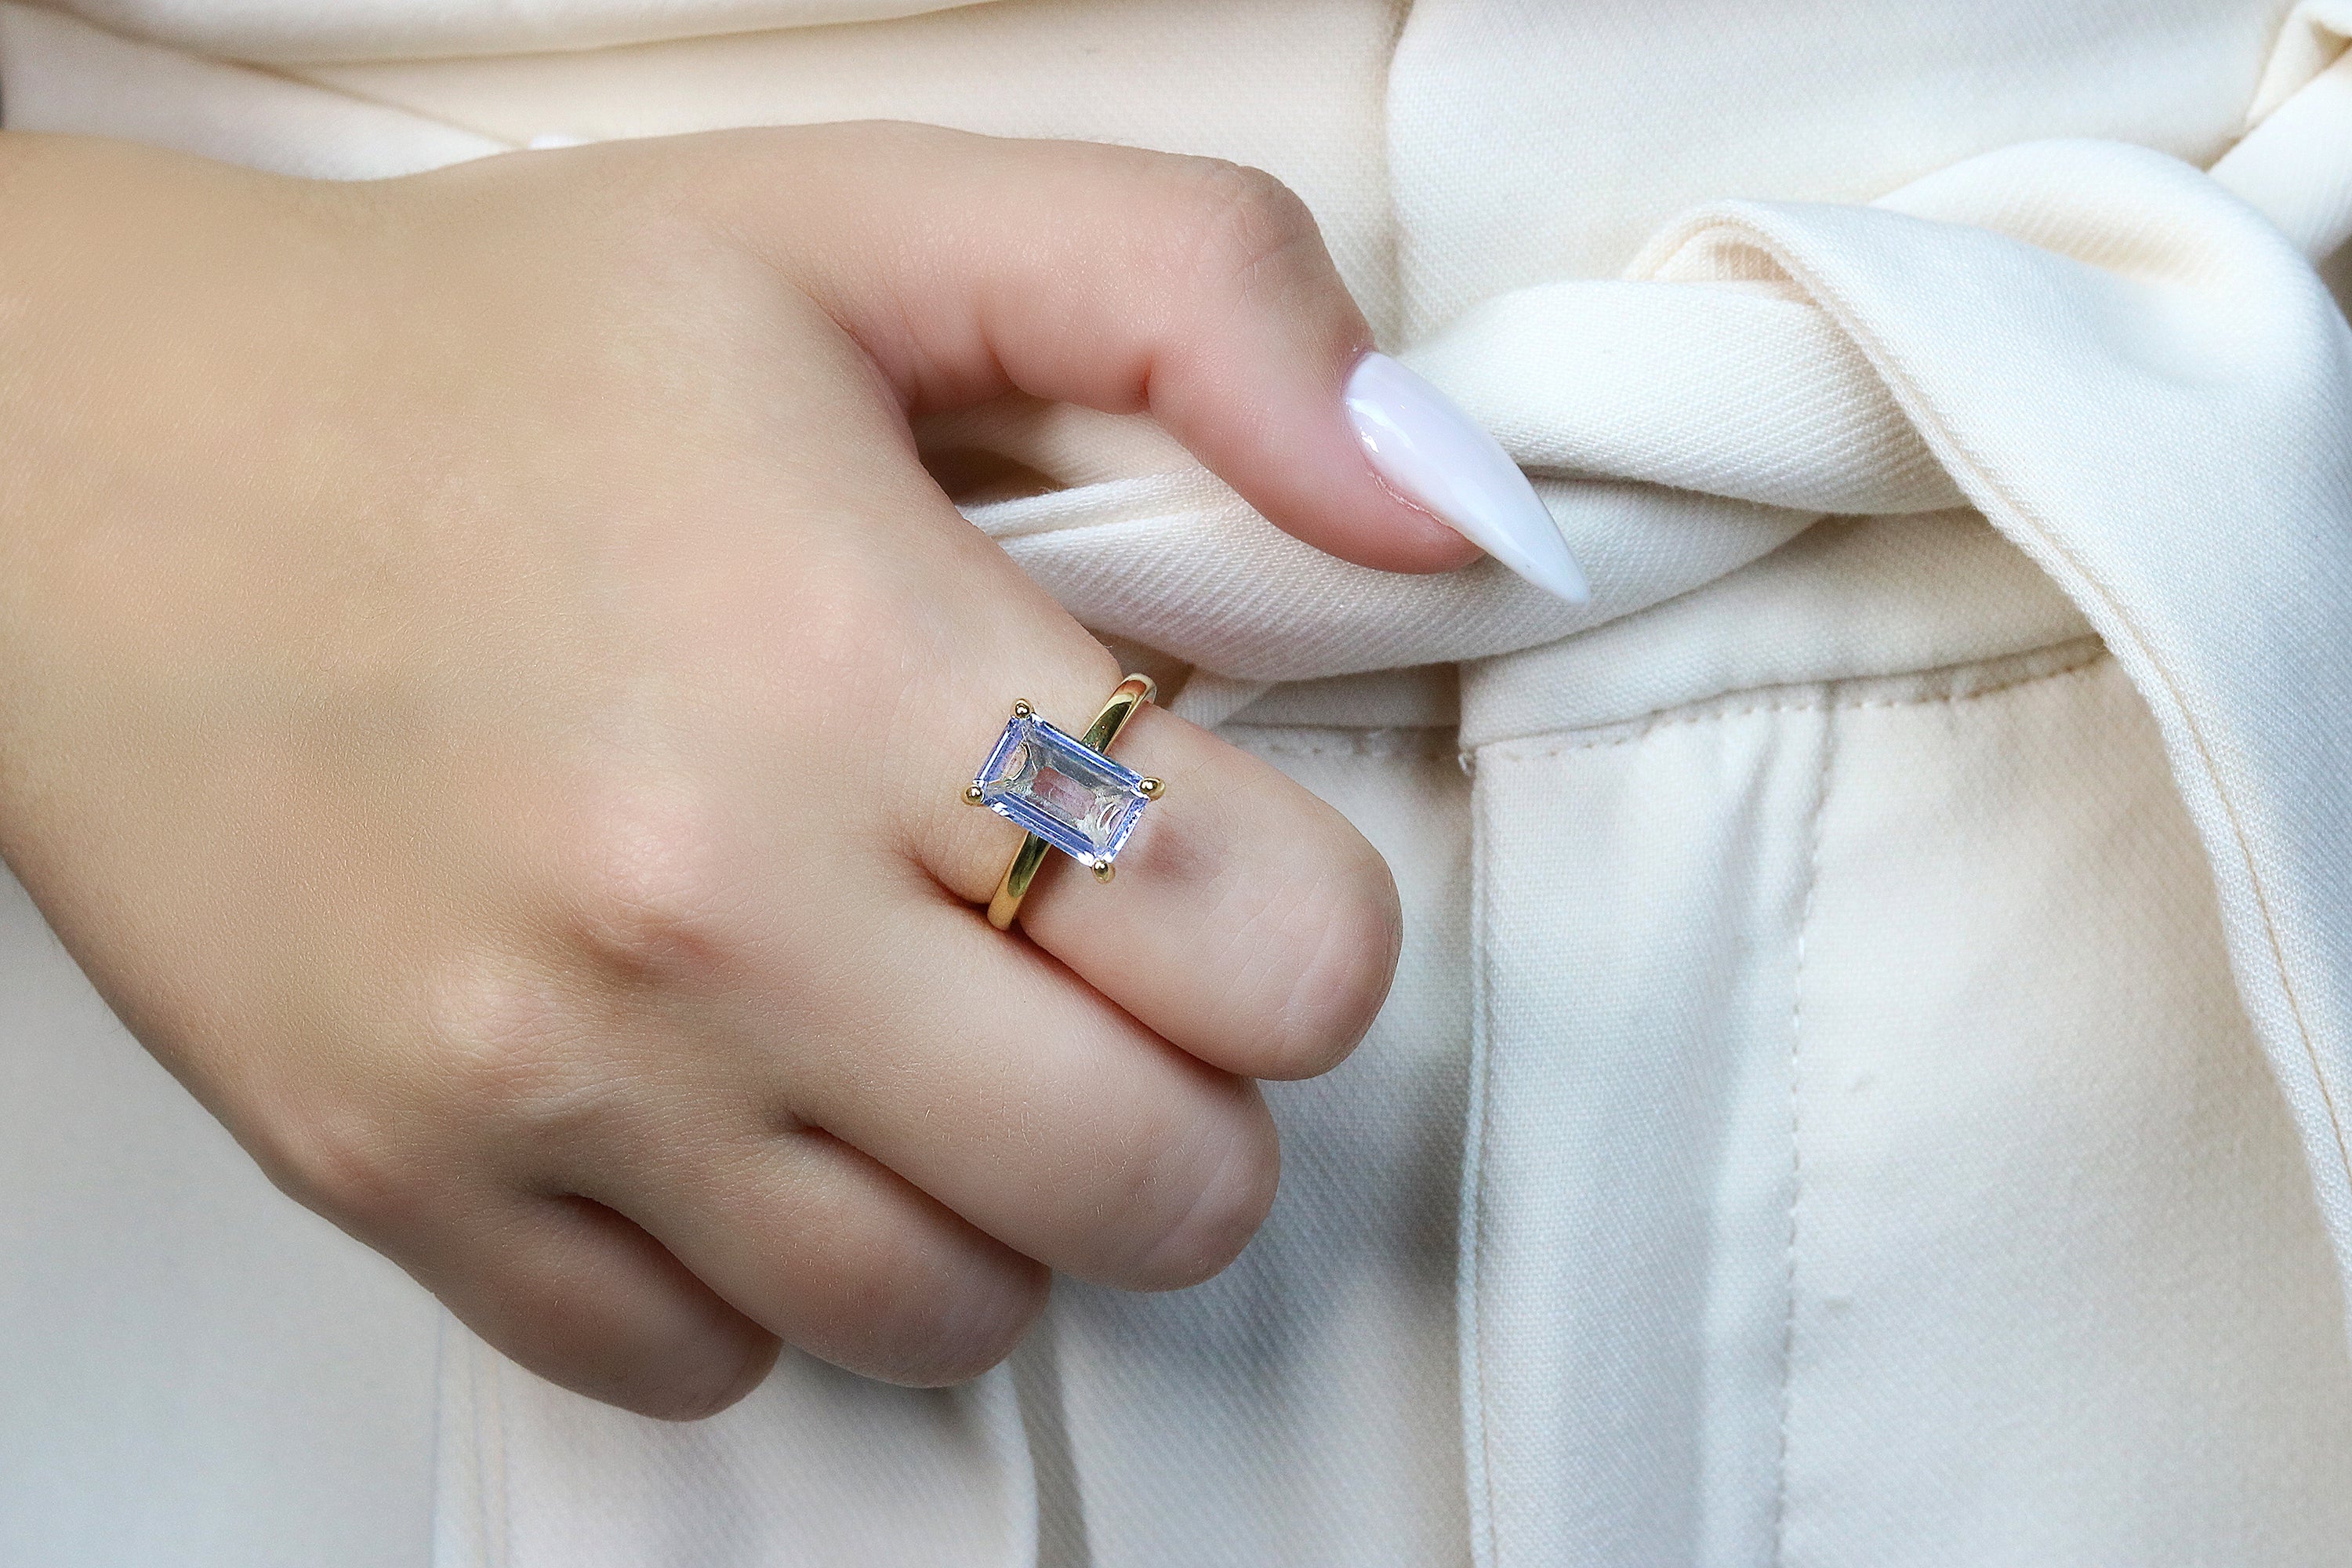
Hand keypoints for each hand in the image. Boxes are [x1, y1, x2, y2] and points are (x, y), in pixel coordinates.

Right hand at [0, 125, 1466, 1416]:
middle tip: (1096, 968)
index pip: (1281, 956)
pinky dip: (773, 1270)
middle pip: (1151, 1183)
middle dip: (1188, 1092)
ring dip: (997, 1196)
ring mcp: (543, 1085)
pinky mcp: (404, 1182)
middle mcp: (703, 915)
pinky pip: (708, 1365)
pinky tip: (741, 1102)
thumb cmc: (497, 350)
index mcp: (850, 658)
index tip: (1202, 846)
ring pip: (949, 1313)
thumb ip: (1212, 310)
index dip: (1297, 913)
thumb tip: (1452, 507)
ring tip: (921, 1029)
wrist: (83, 466)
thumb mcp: (874, 228)